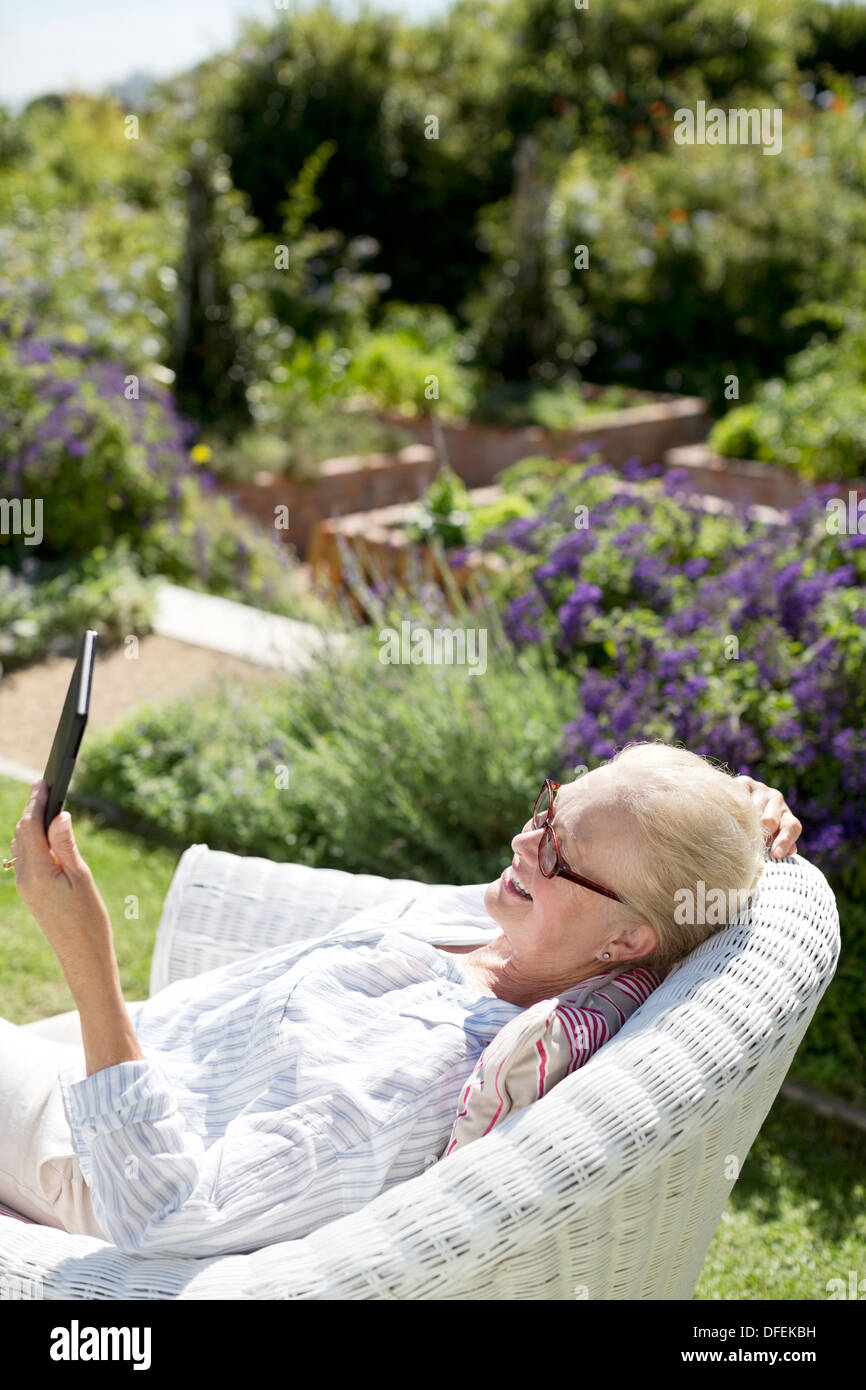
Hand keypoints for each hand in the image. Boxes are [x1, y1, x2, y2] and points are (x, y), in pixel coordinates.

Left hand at [9, 780, 115, 980]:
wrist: (82, 956)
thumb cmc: (88, 919)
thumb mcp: (81, 877)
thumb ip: (66, 845)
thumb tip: (59, 815)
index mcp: (37, 871)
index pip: (29, 827)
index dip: (36, 802)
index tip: (43, 783)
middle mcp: (24, 878)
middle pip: (21, 834)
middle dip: (32, 811)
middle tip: (45, 789)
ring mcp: (25, 887)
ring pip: (22, 847)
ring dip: (31, 827)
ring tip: (46, 808)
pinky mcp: (32, 893)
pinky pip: (26, 860)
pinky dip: (34, 843)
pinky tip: (47, 839)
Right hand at [736, 775, 801, 858]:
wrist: (731, 804)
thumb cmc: (754, 829)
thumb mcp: (768, 838)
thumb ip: (779, 845)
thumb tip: (791, 851)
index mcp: (786, 815)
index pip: (792, 827)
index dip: (785, 841)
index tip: (775, 854)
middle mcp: (777, 799)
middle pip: (771, 819)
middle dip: (762, 833)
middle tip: (751, 843)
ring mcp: (761, 789)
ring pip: (754, 810)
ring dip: (745, 823)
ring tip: (735, 832)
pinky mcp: (745, 782)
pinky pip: (741, 798)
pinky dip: (735, 809)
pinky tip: (729, 816)